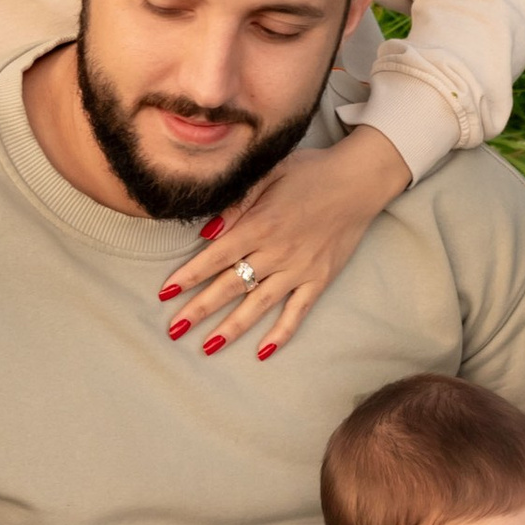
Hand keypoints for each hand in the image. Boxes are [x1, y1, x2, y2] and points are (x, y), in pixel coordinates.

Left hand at [158, 127, 409, 358]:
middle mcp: (277, 252)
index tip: (165, 292)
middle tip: (174, 330)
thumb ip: (237, 201)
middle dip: (200, 309)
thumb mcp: (269, 172)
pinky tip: (262, 352)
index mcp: (261, 224)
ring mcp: (299, 270)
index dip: (189, 275)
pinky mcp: (319, 280)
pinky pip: (298, 312)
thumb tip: (207, 230)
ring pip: (259, 305)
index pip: (216, 256)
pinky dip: (282, 333)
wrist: (358, 181)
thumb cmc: (309, 173)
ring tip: (207, 347)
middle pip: (231, 286)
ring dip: (232, 328)